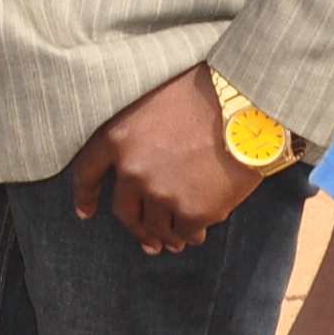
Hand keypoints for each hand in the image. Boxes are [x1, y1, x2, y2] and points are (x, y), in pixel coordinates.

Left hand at [70, 63, 261, 254]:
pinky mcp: (193, 212)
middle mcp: (132, 170)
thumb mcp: (152, 100)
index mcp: (116, 138)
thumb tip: (135, 159)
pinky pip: (187, 233)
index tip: (85, 213)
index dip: (85, 196)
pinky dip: (190, 236)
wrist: (248, 106)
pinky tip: (196, 236)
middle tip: (146, 239)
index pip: (87, 173)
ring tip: (173, 242)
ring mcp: (161, 194)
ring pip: (157, 227)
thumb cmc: (204, 92)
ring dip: (164, 237)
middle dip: (135, 228)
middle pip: (124, 212)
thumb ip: (137, 132)